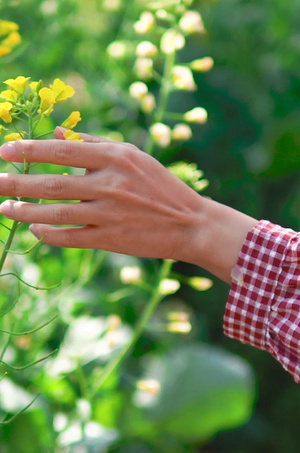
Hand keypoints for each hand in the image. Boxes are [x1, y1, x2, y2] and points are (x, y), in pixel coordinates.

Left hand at [0, 128, 204, 261]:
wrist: (190, 223)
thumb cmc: (161, 187)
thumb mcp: (134, 157)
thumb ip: (96, 144)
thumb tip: (61, 134)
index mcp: (115, 158)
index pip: (63, 151)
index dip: (30, 150)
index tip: (5, 151)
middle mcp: (109, 184)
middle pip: (52, 183)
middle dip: (16, 183)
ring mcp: (109, 214)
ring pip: (56, 213)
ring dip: (25, 212)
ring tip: (5, 209)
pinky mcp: (110, 239)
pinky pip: (70, 237)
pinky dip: (49, 235)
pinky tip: (34, 231)